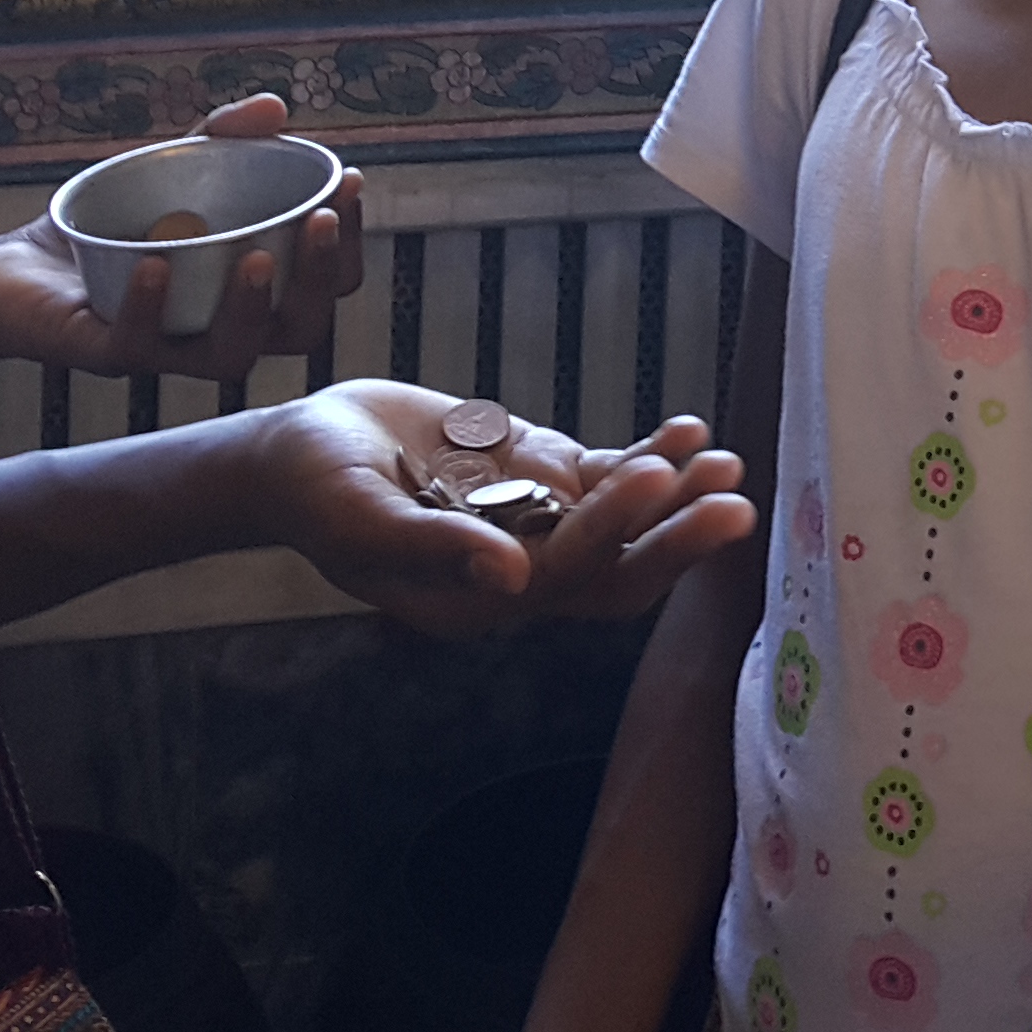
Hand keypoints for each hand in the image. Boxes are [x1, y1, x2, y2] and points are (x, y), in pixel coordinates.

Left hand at [0, 94, 369, 382]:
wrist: (6, 269)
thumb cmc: (101, 225)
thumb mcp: (168, 168)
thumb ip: (222, 139)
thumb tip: (278, 107)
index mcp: (247, 296)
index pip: (325, 287)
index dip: (350, 243)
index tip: (348, 183)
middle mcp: (216, 332)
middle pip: (300, 331)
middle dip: (322, 279)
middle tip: (323, 221)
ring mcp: (163, 349)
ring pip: (230, 356)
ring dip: (252, 309)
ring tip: (259, 258)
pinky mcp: (102, 353)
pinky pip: (137, 344)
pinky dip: (150, 303)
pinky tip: (153, 261)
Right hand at [256, 387, 756, 631]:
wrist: (297, 450)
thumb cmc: (314, 488)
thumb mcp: (359, 516)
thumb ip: (432, 548)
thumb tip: (509, 579)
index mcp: (473, 604)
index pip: (562, 578)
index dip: (609, 532)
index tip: (653, 478)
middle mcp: (516, 576)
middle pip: (613, 570)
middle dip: (674, 540)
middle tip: (734, 504)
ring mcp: (534, 524)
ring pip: (622, 524)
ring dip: (677, 497)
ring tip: (726, 460)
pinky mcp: (538, 478)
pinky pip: (606, 476)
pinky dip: (650, 455)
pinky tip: (691, 427)